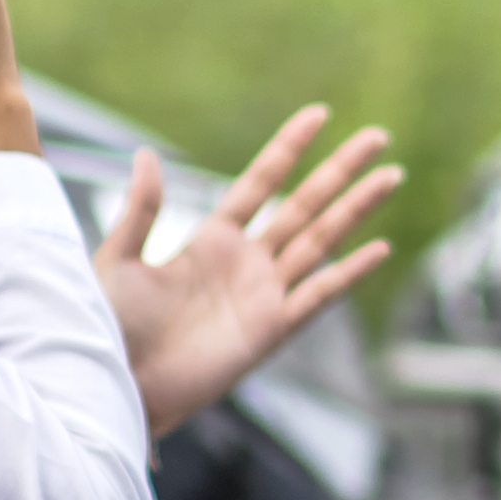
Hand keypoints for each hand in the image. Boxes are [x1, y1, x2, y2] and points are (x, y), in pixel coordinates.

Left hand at [93, 108, 400, 438]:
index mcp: (212, 239)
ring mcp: (264, 295)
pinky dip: (350, 273)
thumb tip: (148, 153)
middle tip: (377, 136)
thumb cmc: (109, 329)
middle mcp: (246, 262)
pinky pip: (318, 296)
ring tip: (391, 175)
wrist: (116, 385)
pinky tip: (379, 248)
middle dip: (341, 170)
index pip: (262, 183)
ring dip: (357, 208)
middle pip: (305, 204)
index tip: (320, 114)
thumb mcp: (118, 260)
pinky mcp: (271, 330)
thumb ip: (140, 209)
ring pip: (322, 240)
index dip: (290, 148)